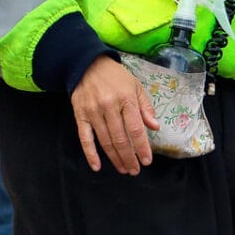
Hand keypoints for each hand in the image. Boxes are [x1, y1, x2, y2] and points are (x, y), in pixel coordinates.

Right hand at [72, 57, 158, 174]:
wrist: (87, 64)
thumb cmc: (116, 77)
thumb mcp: (135, 86)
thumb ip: (145, 107)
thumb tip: (155, 127)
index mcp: (126, 99)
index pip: (136, 129)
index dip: (142, 147)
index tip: (146, 161)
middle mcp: (109, 106)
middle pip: (121, 139)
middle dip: (129, 158)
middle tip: (134, 170)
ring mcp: (93, 112)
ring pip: (105, 141)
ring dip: (115, 158)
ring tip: (123, 169)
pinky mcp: (80, 115)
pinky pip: (85, 138)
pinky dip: (90, 154)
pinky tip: (97, 166)